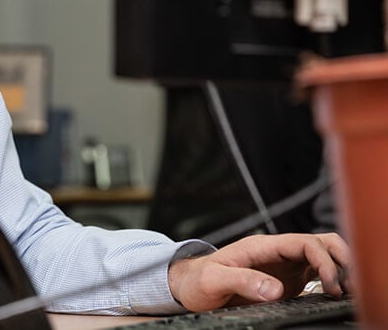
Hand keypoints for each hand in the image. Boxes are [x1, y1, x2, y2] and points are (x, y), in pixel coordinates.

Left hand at [167, 233, 351, 311]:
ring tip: (346, 291)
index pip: (303, 242)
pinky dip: (332, 279)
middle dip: (341, 259)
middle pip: (320, 243)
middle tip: (346, 287)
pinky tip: (335, 294)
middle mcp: (275, 252)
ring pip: (322, 255)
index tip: (330, 284)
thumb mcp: (213, 280)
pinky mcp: (286, 278)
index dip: (323, 260)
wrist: (190, 286)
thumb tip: (274, 290)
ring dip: (339, 268)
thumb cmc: (197, 280)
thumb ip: (242, 281)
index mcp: (260, 247)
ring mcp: (283, 264)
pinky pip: (317, 271)